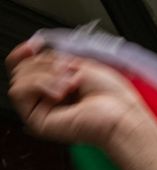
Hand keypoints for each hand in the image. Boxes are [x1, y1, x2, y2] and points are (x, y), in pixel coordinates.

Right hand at [7, 40, 156, 169]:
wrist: (121, 117)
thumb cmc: (113, 97)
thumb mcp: (82, 66)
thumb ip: (56, 59)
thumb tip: (37, 50)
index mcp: (58, 85)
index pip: (28, 65)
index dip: (25, 53)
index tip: (35, 45)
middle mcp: (48, 98)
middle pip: (22, 68)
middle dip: (45, 64)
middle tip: (69, 73)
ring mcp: (42, 110)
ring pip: (18, 78)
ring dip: (44, 75)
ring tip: (69, 85)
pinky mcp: (37, 121)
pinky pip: (18, 92)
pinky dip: (38, 85)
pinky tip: (60, 92)